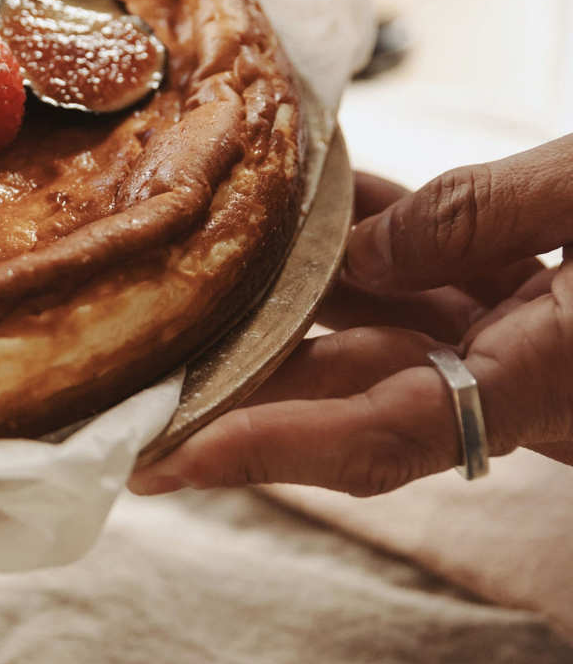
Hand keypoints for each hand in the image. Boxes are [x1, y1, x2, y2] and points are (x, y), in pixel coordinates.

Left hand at [129, 135, 572, 497]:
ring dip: (294, 293)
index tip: (163, 461)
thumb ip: (481, 213)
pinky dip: (373, 242)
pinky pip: (433, 282)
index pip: (378, 437)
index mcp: (544, 379)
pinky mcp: (537, 308)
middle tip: (132, 363)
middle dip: (240, 373)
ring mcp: (526, 347)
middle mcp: (523, 384)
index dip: (264, 450)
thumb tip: (362, 250)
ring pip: (383, 332)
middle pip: (352, 390)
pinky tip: (308, 202)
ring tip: (191, 267)